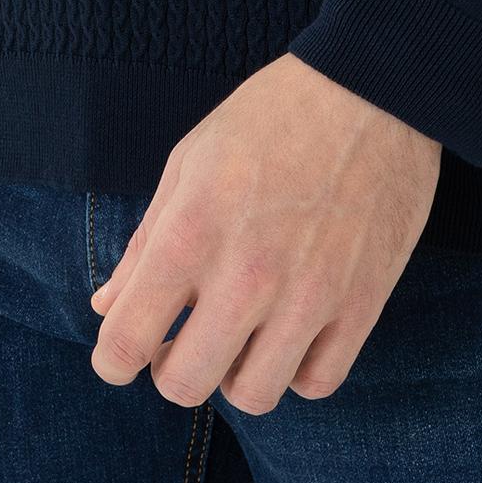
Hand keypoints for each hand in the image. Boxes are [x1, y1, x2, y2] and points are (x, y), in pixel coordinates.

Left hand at [87, 53, 441, 414]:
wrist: (374, 86)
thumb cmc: (273, 114)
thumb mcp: (191, 158)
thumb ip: (147, 238)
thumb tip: (107, 306)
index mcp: (192, 230)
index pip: (125, 341)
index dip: (112, 360)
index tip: (122, 354)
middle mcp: (246, 274)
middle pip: (185, 385)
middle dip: (170, 369)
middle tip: (181, 341)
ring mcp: (308, 296)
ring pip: (252, 396)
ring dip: (235, 373)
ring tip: (240, 335)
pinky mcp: (361, 305)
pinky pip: (317, 383)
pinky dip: (297, 370)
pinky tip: (291, 333)